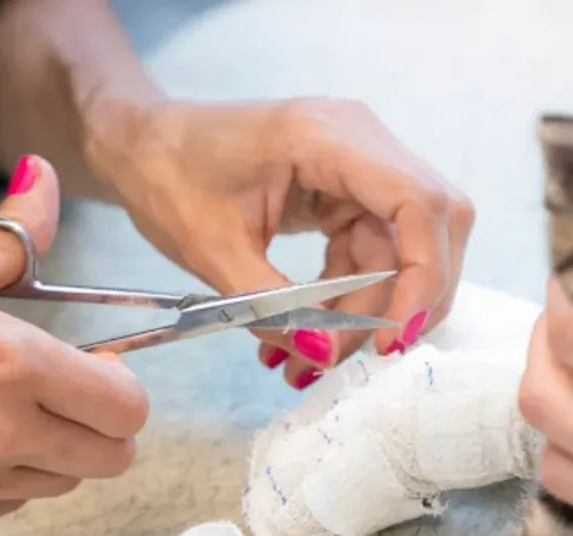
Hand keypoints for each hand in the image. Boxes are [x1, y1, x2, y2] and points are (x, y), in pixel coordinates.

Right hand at [0, 157, 147, 535]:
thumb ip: (13, 235)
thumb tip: (48, 180)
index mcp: (15, 366)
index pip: (127, 406)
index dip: (121, 385)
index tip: (95, 366)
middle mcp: (3, 437)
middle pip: (111, 458)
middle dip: (101, 424)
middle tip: (61, 394)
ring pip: (60, 482)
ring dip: (50, 451)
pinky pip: (5, 505)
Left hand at [85, 98, 474, 388]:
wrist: (142, 145)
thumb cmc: (166, 174)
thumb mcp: (211, 248)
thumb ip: (270, 305)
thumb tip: (321, 354)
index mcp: (329, 137)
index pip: (420, 203)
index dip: (424, 275)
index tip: (393, 336)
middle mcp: (360, 143)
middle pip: (430, 229)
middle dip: (404, 302)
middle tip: (359, 357)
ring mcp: (358, 167)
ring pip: (399, 254)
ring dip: (365, 314)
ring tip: (309, 361)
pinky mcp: (345, 194)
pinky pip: (370, 256)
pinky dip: (345, 303)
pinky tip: (306, 339)